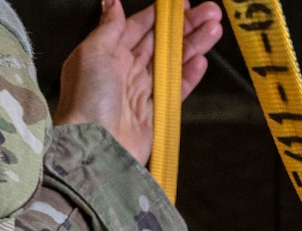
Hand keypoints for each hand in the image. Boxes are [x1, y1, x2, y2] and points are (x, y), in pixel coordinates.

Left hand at [56, 0, 224, 165]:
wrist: (96, 145)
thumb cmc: (87, 99)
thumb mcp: (92, 52)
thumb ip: (109, 26)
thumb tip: (112, 2)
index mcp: (109, 52)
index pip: (140, 27)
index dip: (161, 15)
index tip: (181, 4)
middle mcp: (126, 69)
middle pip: (162, 42)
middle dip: (187, 26)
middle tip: (210, 12)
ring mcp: (143, 91)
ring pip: (175, 62)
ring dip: (195, 45)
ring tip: (214, 30)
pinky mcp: (157, 112)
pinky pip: (178, 89)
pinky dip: (191, 74)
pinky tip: (202, 60)